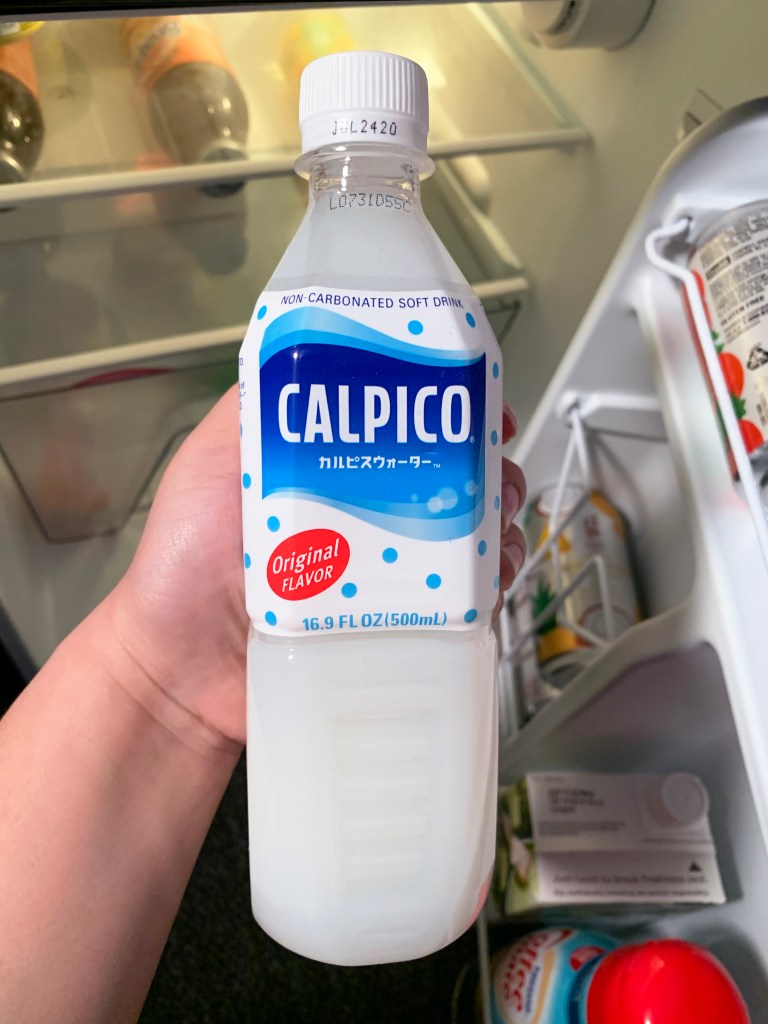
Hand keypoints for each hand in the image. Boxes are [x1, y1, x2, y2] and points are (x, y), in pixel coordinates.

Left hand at [105, 388, 526, 748]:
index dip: (451, 405)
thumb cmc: (183, 562)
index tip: (480, 402)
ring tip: (493, 528)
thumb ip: (258, 407)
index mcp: (332, 468)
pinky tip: (489, 579)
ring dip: (495, 522)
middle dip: (486, 466)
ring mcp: (385, 573)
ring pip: (465, 536)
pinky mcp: (396, 628)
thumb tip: (318, 347)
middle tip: (491, 475)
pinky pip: (459, 604)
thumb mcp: (212, 459)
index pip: (405, 424)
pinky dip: (487, 587)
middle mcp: (366, 514)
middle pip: (450, 476)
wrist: (179, 673)